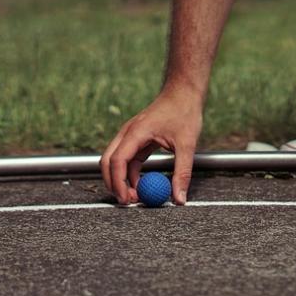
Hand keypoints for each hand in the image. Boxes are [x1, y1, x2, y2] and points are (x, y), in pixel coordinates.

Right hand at [100, 87, 202, 205]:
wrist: (184, 93)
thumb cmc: (185, 113)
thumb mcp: (187, 145)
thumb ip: (182, 173)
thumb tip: (179, 199)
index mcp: (136, 133)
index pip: (117, 161)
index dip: (118, 183)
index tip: (126, 200)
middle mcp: (128, 134)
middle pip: (108, 162)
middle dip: (113, 183)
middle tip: (127, 202)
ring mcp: (131, 136)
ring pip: (116, 161)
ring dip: (122, 179)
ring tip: (137, 196)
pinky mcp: (137, 138)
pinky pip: (128, 159)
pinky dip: (131, 173)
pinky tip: (143, 184)